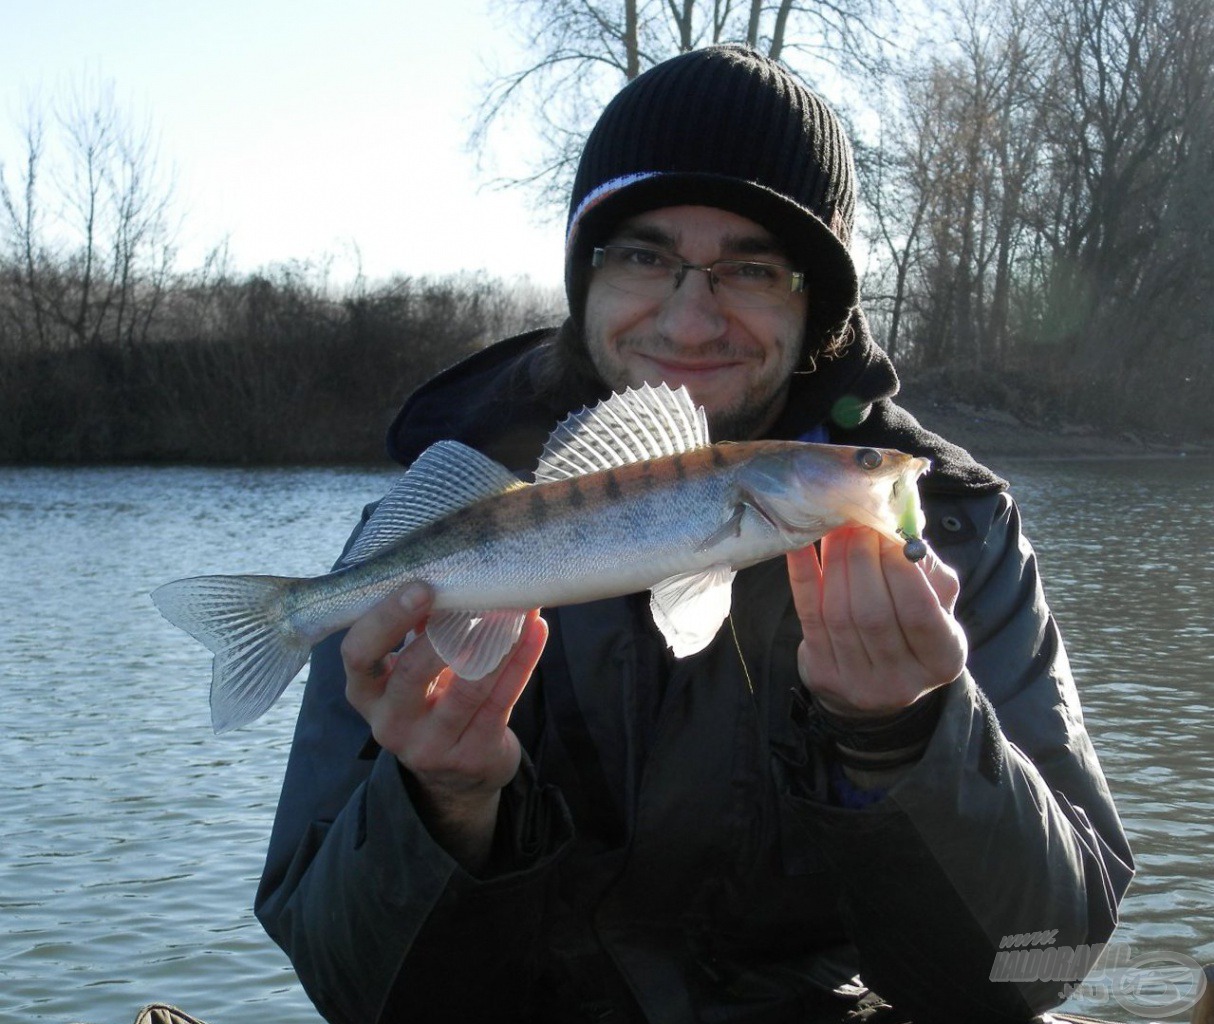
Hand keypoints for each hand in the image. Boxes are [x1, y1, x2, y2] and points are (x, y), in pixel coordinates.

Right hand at [341, 583, 547, 868]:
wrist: (457, 774)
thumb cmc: (430, 701)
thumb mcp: (408, 672)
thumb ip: (416, 629)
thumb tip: (442, 567)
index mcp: (365, 693)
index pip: (357, 654)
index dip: (385, 619)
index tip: (420, 586)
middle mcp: (389, 724)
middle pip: (409, 674)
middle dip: (442, 631)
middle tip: (474, 593)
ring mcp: (430, 746)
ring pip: (466, 689)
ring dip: (496, 642)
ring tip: (517, 606)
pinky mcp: (472, 756)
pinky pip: (502, 701)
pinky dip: (522, 661)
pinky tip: (537, 630)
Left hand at [787, 526, 966, 716]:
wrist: (876, 680)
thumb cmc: (910, 627)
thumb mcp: (936, 602)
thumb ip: (926, 568)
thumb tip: (901, 527)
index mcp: (943, 659)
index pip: (920, 611)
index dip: (900, 569)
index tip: (886, 532)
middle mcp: (903, 680)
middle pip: (873, 613)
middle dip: (862, 560)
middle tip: (856, 523)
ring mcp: (859, 683)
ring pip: (838, 614)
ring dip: (834, 563)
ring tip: (835, 529)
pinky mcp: (823, 674)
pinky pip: (808, 616)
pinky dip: (803, 575)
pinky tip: (800, 546)